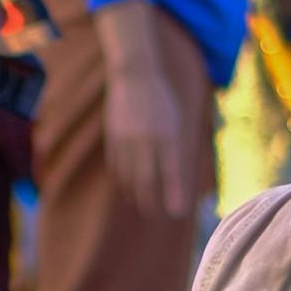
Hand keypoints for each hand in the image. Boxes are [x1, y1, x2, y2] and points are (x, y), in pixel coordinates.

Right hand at [104, 59, 194, 217]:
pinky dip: (121, 179)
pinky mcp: (112, 137)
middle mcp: (146, 139)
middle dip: (150, 200)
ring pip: (128, 175)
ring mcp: (126, 139)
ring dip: (133, 193)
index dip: (174, 193)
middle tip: (154, 214)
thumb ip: (175, 147)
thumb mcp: (175, 121)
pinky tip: (126, 186)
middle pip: (145, 179)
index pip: (171, 171)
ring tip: (139, 205)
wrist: (134, 75)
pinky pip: (116, 165)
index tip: (177, 212)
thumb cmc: (160, 100)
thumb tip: (176, 177)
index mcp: (166, 134)